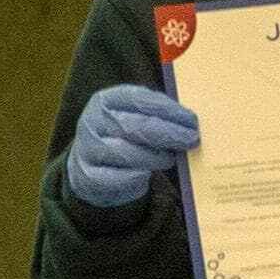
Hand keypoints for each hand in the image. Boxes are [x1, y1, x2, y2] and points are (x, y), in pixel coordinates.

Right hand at [61, 84, 200, 215]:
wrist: (94, 165)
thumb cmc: (125, 137)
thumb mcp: (136, 118)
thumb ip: (158, 117)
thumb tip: (192, 123)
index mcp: (106, 100)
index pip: (139, 100)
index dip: (168, 110)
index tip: (192, 121)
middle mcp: (93, 121)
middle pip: (135, 126)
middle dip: (168, 133)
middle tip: (191, 140)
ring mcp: (88, 148)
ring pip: (127, 153)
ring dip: (154, 157)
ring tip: (169, 159)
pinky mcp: (88, 176)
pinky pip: (116, 178)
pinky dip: (135, 177)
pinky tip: (146, 175)